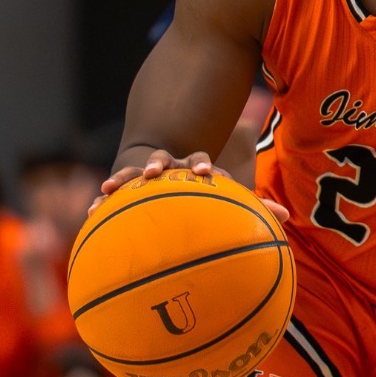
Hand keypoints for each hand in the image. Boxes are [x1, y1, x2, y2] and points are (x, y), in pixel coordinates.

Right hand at [95, 148, 289, 221]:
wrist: (179, 185)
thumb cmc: (211, 198)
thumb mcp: (230, 202)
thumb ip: (254, 208)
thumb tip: (285, 216)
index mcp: (197, 169)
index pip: (201, 163)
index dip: (203, 165)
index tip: (204, 172)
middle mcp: (171, 168)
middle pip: (163, 160)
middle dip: (158, 163)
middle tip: (154, 171)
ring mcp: (147, 177)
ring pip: (133, 174)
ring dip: (124, 178)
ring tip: (110, 188)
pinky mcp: (129, 191)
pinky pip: (114, 196)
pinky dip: (102, 203)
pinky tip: (90, 213)